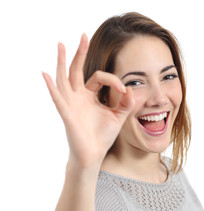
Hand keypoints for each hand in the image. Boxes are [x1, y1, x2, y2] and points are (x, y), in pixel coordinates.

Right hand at [42, 34, 133, 170]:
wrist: (94, 154)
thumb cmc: (103, 136)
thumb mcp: (118, 116)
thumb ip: (125, 103)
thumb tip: (130, 88)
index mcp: (90, 96)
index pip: (98, 77)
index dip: (113, 80)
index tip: (123, 90)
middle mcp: (79, 96)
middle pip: (77, 70)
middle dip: (80, 53)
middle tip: (83, 36)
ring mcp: (71, 104)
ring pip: (64, 78)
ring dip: (62, 62)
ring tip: (61, 44)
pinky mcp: (67, 114)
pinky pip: (58, 98)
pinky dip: (51, 87)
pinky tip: (45, 74)